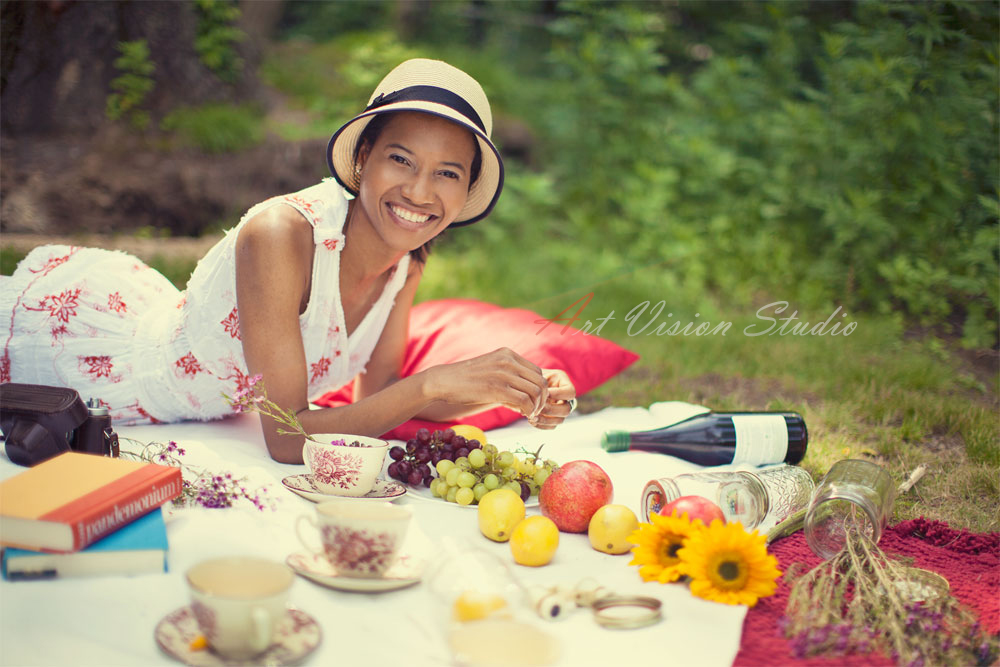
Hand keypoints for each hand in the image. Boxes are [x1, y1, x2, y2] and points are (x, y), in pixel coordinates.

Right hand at [424, 347, 548, 419]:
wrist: (443, 381)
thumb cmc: (465, 380)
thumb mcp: (490, 369)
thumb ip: (508, 375)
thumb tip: (527, 394)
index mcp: (507, 354)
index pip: (537, 372)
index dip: (539, 389)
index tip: (533, 401)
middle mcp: (508, 361)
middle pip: (540, 382)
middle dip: (542, 399)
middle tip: (535, 411)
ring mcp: (503, 373)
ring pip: (536, 392)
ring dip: (537, 407)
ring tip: (529, 414)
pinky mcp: (498, 388)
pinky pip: (525, 401)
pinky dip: (529, 411)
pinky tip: (524, 415)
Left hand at [528, 369, 576, 429]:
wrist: (527, 382)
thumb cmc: (532, 376)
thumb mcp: (537, 374)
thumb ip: (539, 384)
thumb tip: (536, 399)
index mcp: (564, 383)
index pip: (570, 392)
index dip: (558, 394)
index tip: (545, 393)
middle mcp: (565, 398)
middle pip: (567, 410)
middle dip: (549, 409)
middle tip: (536, 407)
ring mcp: (560, 409)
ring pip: (560, 420)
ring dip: (544, 420)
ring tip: (531, 416)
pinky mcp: (554, 418)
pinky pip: (552, 426)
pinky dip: (541, 425)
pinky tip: (531, 420)